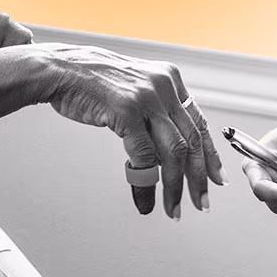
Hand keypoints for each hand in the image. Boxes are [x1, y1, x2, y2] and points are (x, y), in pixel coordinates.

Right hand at [34, 43, 224, 219]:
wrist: (59, 68)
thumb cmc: (92, 81)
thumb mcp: (135, 86)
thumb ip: (155, 109)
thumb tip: (170, 146)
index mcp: (169, 78)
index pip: (199, 121)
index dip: (210, 154)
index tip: (217, 178)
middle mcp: (163, 85)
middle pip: (192, 139)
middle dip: (199, 178)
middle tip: (200, 202)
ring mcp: (147, 98)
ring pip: (174, 152)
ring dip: (175, 186)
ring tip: (173, 208)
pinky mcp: (127, 111)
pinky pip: (144, 157)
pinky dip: (147, 183)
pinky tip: (145, 198)